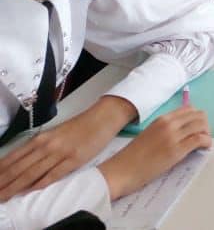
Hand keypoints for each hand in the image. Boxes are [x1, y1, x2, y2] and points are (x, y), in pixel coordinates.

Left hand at [0, 96, 135, 200]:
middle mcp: (47, 145)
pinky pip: (54, 174)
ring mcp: (60, 152)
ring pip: (32, 172)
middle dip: (4, 182)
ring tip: (4, 196)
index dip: (1, 171)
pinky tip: (30, 191)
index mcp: (41, 138)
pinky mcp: (74, 159)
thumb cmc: (80, 125)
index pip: (14, 157)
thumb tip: (24, 162)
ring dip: (16, 186)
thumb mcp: (56, 133)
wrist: (103, 117)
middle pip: (20, 167)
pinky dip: (40, 183)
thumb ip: (41, 146)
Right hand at [98, 107, 210, 200]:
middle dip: (205, 125)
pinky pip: (200, 140)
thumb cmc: (132, 156)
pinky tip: (205, 148)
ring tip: (203, 143)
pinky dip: (207, 142)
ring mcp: (173, 136)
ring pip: (201, 126)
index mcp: (162, 119)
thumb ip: (165, 129)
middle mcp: (169, 124)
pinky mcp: (176, 150)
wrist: (121, 170)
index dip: (197, 118)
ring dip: (207, 133)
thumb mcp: (150, 134)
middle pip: (199, 115)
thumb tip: (182, 131)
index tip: (198, 127)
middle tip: (203, 136)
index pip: (188, 109)